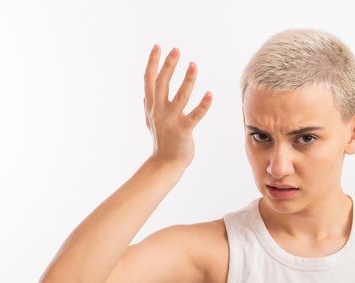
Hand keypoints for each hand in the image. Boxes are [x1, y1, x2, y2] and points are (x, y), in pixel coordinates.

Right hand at [143, 44, 211, 167]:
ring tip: (194, 64)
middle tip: (176, 50)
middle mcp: (159, 111)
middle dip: (168, 66)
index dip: (152, 63)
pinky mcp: (184, 131)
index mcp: (151, 107)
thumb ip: (148, 107)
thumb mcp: (150, 121)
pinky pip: (195, 116)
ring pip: (180, 97)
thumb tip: (144, 96)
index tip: (157, 47)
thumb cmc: (161, 141)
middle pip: (162, 84)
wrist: (165, 163)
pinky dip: (203, 105)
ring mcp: (171, 121)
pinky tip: (210, 94)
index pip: (149, 80)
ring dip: (187, 80)